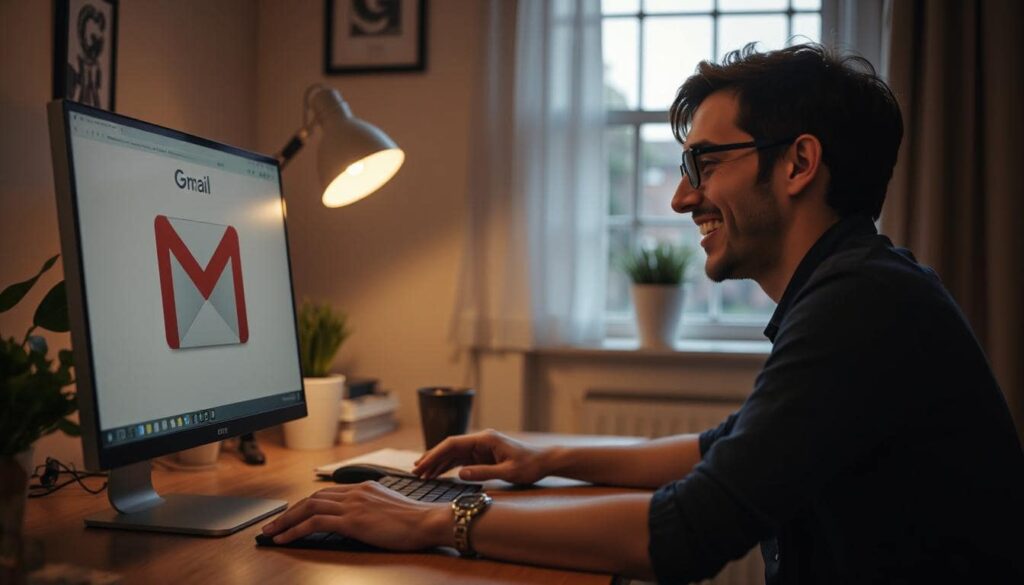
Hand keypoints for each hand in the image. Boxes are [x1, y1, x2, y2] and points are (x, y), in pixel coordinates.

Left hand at [261, 482, 448, 549]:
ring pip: (308, 507)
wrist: (428, 522)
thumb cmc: (415, 521)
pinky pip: (315, 522)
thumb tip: (361, 520)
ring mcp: (353, 504)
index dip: (305, 505)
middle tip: (272, 523)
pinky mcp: (352, 520)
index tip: (292, 514)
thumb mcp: (390, 509)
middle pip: (313, 498)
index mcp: (364, 488)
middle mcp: (355, 492)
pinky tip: (284, 538)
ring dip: (285, 520)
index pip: (326, 493)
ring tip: (271, 532)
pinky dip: (295, 529)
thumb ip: (372, 508)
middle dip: (289, 511)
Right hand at [413, 429, 545, 483]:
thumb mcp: (508, 471)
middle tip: (415, 471)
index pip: (453, 444)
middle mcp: (480, 440)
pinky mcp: (482, 456)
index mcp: (485, 439)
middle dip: (431, 458)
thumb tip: (460, 474)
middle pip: (449, 447)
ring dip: (437, 463)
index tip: (422, 464)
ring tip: (421, 474)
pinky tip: (436, 474)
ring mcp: (480, 448)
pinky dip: (448, 467)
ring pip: (452, 454)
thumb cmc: (529, 465)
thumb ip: (484, 472)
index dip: (435, 453)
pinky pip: (460, 460)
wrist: (544, 462)